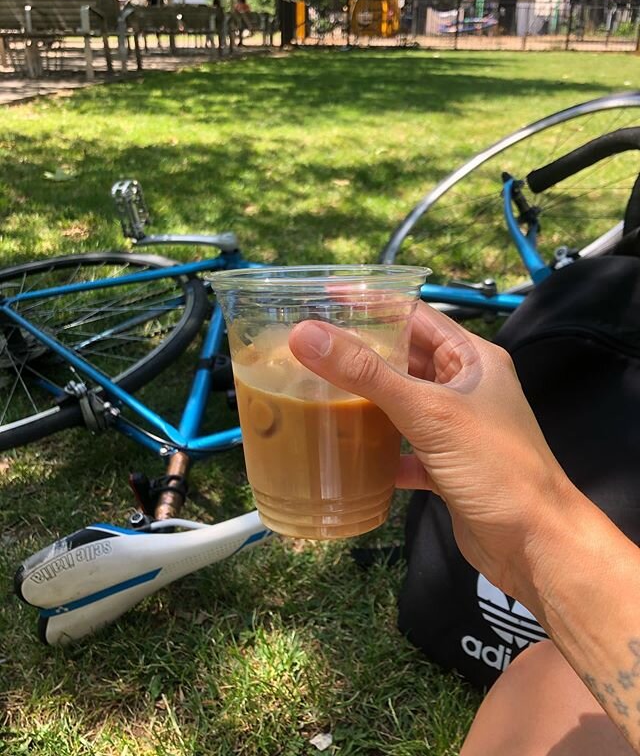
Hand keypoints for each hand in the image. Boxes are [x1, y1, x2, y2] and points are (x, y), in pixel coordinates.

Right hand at [289, 302, 575, 605]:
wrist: (535, 545)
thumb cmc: (494, 466)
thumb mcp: (428, 412)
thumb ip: (366, 374)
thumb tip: (306, 335)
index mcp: (472, 358)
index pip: (415, 316)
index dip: (371, 305)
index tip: (323, 301)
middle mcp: (465, 387)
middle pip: (404, 360)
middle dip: (361, 356)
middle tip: (308, 352)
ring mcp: (456, 428)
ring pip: (402, 405)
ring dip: (366, 403)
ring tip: (316, 394)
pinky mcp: (446, 466)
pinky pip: (404, 448)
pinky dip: (379, 450)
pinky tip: (347, 455)